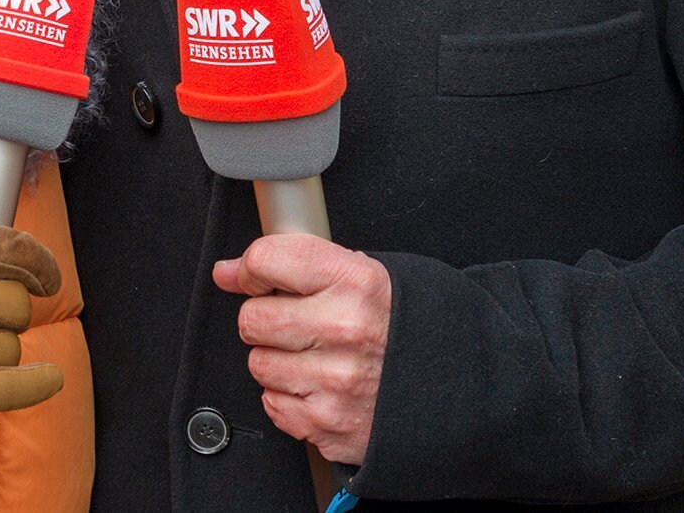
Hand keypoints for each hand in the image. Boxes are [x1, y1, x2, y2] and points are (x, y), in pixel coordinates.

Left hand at [213, 234, 391, 465]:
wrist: (456, 383)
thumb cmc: (406, 326)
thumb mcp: (367, 276)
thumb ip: (298, 264)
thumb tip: (227, 272)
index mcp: (356, 282)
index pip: (268, 260)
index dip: (252, 269)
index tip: (254, 278)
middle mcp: (345, 329)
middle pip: (253, 320)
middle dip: (264, 320)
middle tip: (295, 323)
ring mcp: (337, 381)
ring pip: (259, 365)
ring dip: (277, 361)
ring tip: (315, 356)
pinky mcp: (330, 423)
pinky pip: (273, 405)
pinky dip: (290, 397)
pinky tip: (320, 385)